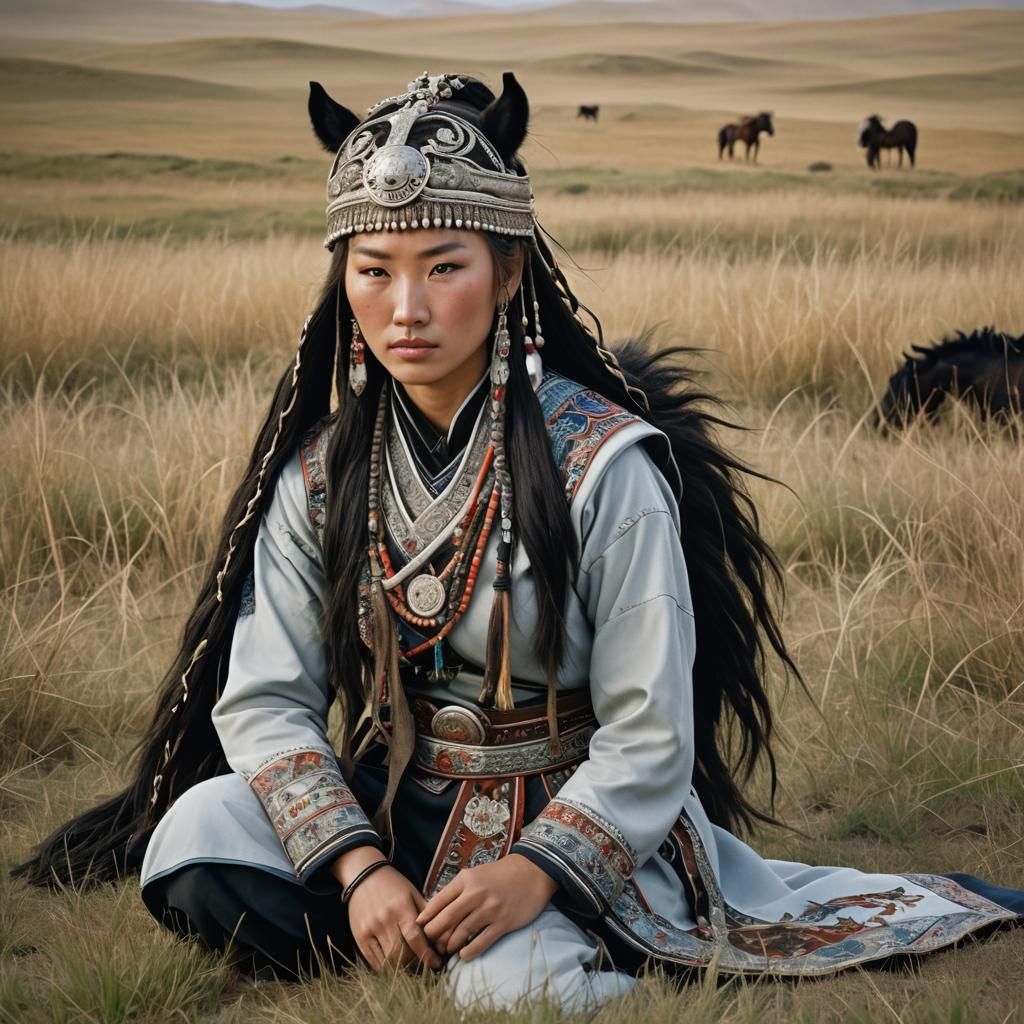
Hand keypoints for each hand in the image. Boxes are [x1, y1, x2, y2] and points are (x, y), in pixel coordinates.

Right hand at [332, 849, 441, 972]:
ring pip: (388, 960)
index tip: (436, 963)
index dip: (427, 954)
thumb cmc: (392, 884)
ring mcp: (370, 929)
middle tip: (425, 967)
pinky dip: (385, 968)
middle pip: (402, 952)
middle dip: (416, 963)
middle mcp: (385, 919)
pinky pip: (373, 960)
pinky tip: (394, 967)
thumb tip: (441, 932)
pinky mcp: (359, 937)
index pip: (415, 937)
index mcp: (401, 907)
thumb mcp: (412, 892)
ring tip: (411, 968)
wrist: (363, 875)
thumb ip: (426, 911)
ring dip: (401, 968)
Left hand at [415, 853, 557, 961]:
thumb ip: (457, 889)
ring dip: (450, 945)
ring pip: (461, 933)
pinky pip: (481, 942)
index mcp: (466, 880)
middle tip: (430, 944)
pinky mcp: (503, 923)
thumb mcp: (475, 874)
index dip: (426, 917)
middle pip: (446, 919)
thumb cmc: (500, 874)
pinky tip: (463, 955)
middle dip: (434, 935)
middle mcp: (475, 894)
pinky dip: (469, 952)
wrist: (531, 872)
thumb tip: (435, 908)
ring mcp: (490, 909)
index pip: (438, 901)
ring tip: (445, 951)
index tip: (418, 928)